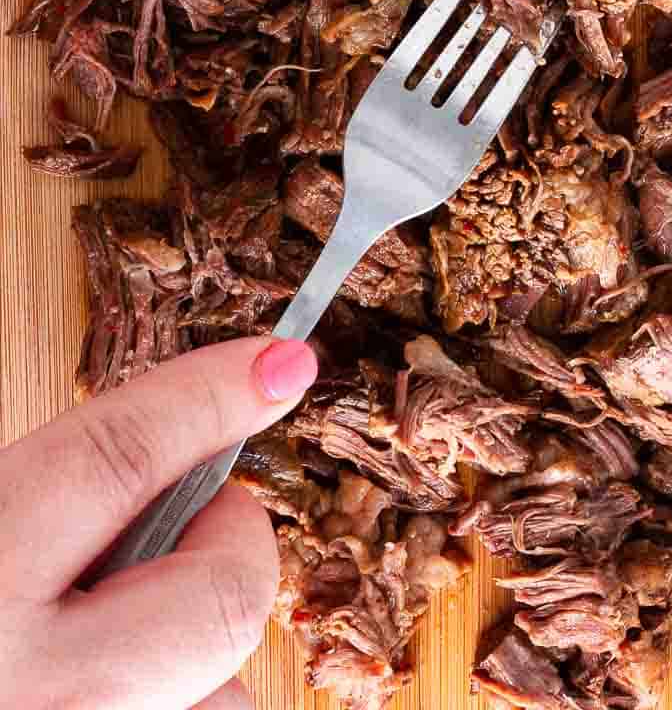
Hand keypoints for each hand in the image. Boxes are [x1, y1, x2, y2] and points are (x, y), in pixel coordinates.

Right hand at [0, 336, 317, 709]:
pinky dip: (171, 708)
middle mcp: (24, 689)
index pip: (118, 457)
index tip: (278, 364)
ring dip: (198, 659)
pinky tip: (104, 694)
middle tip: (195, 524)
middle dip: (234, 547)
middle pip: (222, 598)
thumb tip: (160, 470)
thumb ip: (27, 504)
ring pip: (221, 699)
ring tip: (113, 642)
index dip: (207, 398)